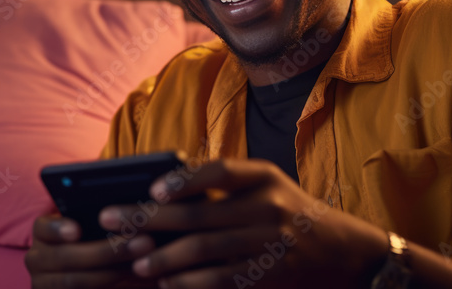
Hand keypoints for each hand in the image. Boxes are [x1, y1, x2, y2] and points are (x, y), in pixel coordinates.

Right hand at [25, 213, 158, 287]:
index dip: (57, 229)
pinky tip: (132, 275)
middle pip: (66, 257)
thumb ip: (100, 218)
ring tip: (144, 260)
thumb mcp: (90, 226)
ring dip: (113, 271)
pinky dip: (110, 286)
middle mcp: (37, 259)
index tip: (77, 229)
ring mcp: (44, 283)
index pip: (42, 228)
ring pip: (76, 281)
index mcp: (43, 234)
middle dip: (106, 251)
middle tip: (143, 241)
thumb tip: (124, 209)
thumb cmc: (92, 238)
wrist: (87, 273)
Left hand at [99, 159, 389, 288]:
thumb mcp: (265, 185)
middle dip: (148, 219)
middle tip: (111, 221)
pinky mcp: (267, 276)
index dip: (183, 181)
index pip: (219, 172)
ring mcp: (269, 244)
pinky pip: (220, 280)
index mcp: (263, 176)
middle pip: (199, 214)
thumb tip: (159, 184)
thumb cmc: (287, 211)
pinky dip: (189, 282)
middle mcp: (268, 207)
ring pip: (205, 251)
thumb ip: (222, 182)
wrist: (340, 251)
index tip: (151, 190)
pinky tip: (166, 282)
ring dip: (163, 257)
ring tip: (134, 260)